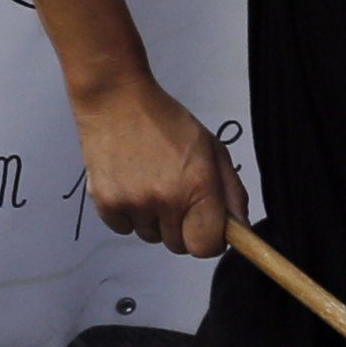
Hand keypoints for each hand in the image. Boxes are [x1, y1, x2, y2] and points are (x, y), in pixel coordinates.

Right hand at [70, 85, 238, 257]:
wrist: (116, 99)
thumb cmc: (169, 122)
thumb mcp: (212, 148)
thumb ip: (232, 192)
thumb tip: (240, 230)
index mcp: (198, 187)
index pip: (206, 247)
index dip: (208, 238)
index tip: (204, 224)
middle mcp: (166, 200)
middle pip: (178, 246)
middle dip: (181, 227)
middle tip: (174, 194)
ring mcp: (133, 203)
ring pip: (150, 236)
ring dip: (153, 220)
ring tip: (147, 184)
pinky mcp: (105, 202)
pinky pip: (123, 228)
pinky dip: (126, 214)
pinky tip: (128, 185)